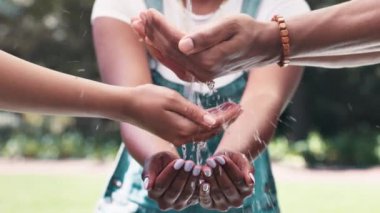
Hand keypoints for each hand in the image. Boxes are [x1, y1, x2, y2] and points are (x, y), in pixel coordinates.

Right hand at [125, 84, 241, 145]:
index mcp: (184, 129)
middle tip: (238, 109)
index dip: (228, 116)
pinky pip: (194, 132)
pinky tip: (210, 116)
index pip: (214, 124)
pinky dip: (205, 124)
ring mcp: (176, 138)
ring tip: (228, 110)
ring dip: (216, 122)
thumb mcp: (172, 100)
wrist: (126, 106)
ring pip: (203, 132)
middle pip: (211, 131)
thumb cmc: (148, 98)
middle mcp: (182, 137)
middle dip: (225, 120)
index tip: (240, 107)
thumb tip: (214, 122)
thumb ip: (194, 112)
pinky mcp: (171, 135)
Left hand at [132, 9, 279, 81]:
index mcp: (208, 60)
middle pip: (169, 51)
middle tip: (136, 17)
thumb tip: (182, 45)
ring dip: (153, 42)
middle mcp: (202, 72)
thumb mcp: (231, 27)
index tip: (148, 12)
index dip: (160, 27)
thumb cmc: (249, 32)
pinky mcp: (200, 73)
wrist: (262, 47)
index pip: (176, 42)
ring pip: (170, 58)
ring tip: (139, 27)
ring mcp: (200, 75)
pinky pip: (176, 63)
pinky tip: (152, 42)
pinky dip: (163, 51)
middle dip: (151, 33)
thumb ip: (206, 37)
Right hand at [142, 152, 201, 210]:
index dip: (171, 173)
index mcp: (152, 193)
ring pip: (186, 193)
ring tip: (196, 166)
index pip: (161, 184)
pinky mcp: (188, 202)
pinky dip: (198, 184)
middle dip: (183, 175)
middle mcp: (163, 202)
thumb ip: (148, 174)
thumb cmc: (159, 161)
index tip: (179, 161)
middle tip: (190, 163)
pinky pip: (195, 194)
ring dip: (192, 179)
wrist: (169, 164)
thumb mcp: (152, 163)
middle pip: (174, 190)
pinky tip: (201, 173)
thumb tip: (147, 187)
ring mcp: (176, 204)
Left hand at [199, 151, 254, 210]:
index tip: (221, 158)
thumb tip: (251, 181)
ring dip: (210, 179)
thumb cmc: (233, 161)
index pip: (238, 179)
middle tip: (210, 161)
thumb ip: (248, 170)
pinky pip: (206, 200)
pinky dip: (203, 191)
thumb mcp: (242, 161)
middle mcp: (237, 200)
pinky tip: (202, 181)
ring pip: (216, 193)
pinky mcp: (210, 205)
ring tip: (205, 167)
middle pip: (227, 187)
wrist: (220, 162)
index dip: (229, 168)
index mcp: (247, 190)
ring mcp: (224, 204)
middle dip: (218, 173)